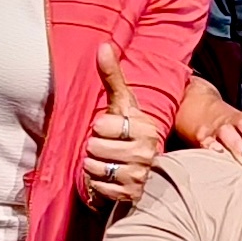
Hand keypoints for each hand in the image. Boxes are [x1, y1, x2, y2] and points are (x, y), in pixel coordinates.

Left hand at [82, 43, 166, 207]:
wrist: (134, 166)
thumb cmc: (124, 131)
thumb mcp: (120, 103)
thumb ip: (112, 76)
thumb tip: (103, 45)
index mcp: (147, 127)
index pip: (104, 126)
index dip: (98, 127)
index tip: (106, 128)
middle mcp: (149, 152)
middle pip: (97, 147)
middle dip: (93, 148)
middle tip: (104, 147)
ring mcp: (142, 175)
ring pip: (97, 167)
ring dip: (93, 166)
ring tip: (104, 161)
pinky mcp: (133, 195)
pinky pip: (100, 187)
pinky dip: (97, 184)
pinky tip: (106, 178)